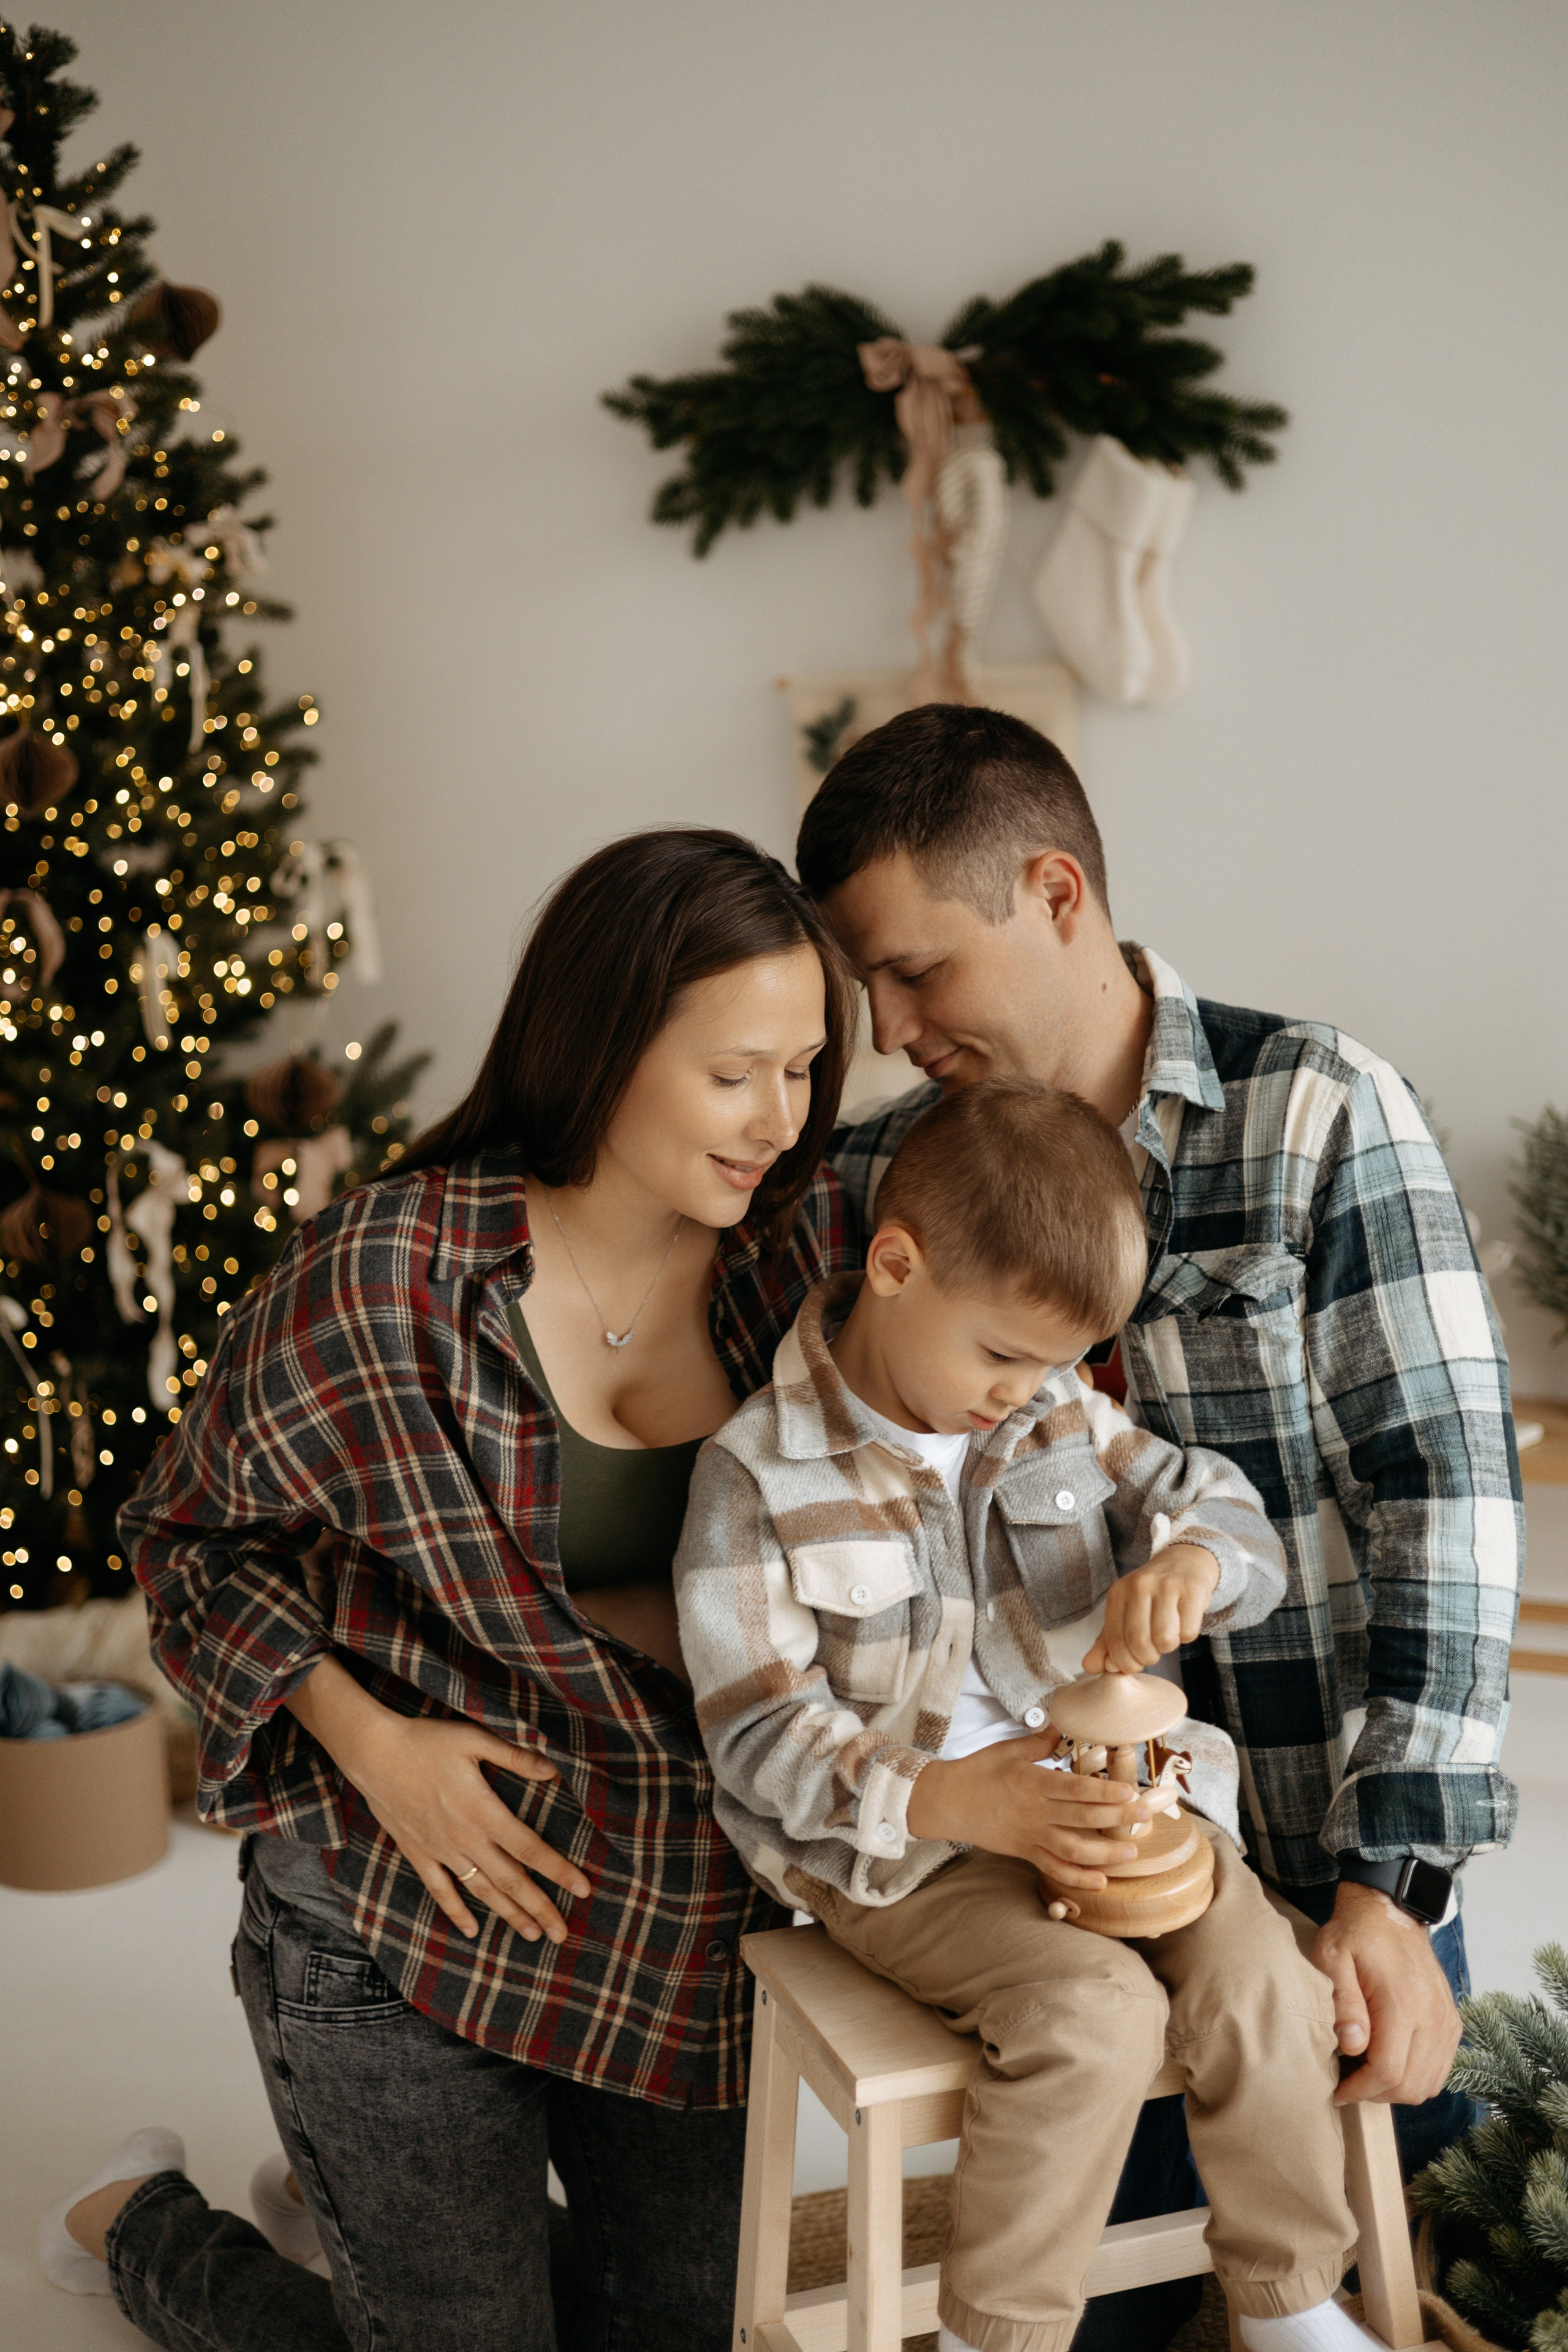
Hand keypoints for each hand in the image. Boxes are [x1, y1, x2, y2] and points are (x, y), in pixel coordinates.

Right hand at [285, 1655, 590, 1944]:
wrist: (373, 1752)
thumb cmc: (426, 1741)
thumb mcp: (475, 1740)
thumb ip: (516, 1757)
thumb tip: (554, 1770)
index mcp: (484, 1811)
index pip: (530, 1848)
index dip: (559, 1870)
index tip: (584, 1889)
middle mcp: (465, 1839)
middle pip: (511, 1880)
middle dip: (540, 1907)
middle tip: (563, 1934)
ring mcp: (441, 1850)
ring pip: (481, 1891)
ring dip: (508, 1915)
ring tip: (533, 1934)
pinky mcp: (418, 1853)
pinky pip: (440, 1890)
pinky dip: (456, 1912)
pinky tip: (471, 1930)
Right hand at [906, 1730, 1154, 1887]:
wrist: (946, 1803)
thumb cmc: (977, 1772)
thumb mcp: (1008, 1750)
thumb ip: (1039, 1741)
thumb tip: (1064, 1724)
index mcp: (1033, 1782)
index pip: (1075, 1789)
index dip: (1105, 1792)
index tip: (1130, 1792)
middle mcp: (1035, 1812)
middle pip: (1083, 1819)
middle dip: (1118, 1819)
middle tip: (1145, 1817)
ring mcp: (1030, 1836)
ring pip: (1073, 1850)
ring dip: (1104, 1854)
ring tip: (1130, 1852)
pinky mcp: (1024, 1852)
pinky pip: (1054, 1868)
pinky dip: (1077, 1878)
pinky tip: (1100, 1881)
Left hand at [1082, 1542, 1220, 1673]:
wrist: (1184, 1562)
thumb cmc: (1150, 1595)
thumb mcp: (1124, 1612)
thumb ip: (1106, 1642)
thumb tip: (1090, 1667)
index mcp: (1118, 1592)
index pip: (1114, 1639)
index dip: (1124, 1661)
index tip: (1133, 1664)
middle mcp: (1140, 1585)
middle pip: (1139, 1641)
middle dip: (1147, 1658)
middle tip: (1152, 1652)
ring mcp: (1167, 1585)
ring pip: (1164, 1639)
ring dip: (1167, 1648)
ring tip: (1167, 1636)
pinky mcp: (1193, 1590)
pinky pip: (1188, 1632)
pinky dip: (1186, 1637)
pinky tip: (1183, 1623)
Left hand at [1310, 1881, 1461, 2104]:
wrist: (1391, 1911)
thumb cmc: (1356, 1934)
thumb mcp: (1333, 1958)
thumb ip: (1343, 2003)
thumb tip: (1352, 2046)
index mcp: (1402, 2003)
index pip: (1388, 2071)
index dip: (1360, 2090)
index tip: (1336, 2092)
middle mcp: (1433, 2017)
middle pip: (1411, 2086)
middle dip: (1376, 2094)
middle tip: (1349, 2083)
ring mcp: (1447, 2021)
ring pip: (1428, 2084)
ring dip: (1396, 2089)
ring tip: (1367, 2073)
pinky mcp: (1451, 2022)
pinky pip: (1440, 2070)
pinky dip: (1416, 2077)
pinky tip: (1390, 2063)